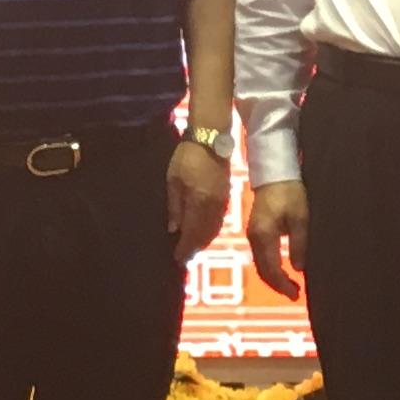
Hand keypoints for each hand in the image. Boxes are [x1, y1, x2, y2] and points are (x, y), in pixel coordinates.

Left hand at [164, 138, 228, 261]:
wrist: (211, 140)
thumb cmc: (187, 158)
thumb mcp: (173, 181)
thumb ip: (174, 207)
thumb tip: (173, 229)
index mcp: (199, 204)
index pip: (192, 234)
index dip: (185, 249)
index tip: (176, 259)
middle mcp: (214, 208)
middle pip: (205, 236)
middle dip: (194, 248)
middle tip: (183, 256)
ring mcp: (222, 203)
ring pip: (214, 230)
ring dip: (203, 241)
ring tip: (191, 247)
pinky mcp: (226, 197)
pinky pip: (219, 221)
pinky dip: (210, 231)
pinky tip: (203, 231)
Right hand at [243, 179, 309, 304]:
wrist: (274, 173)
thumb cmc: (290, 192)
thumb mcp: (300, 217)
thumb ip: (299, 243)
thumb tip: (298, 268)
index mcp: (264, 236)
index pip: (270, 269)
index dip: (282, 284)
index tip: (296, 294)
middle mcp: (254, 238)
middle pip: (262, 270)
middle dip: (277, 285)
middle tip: (295, 294)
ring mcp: (252, 234)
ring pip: (260, 264)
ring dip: (273, 277)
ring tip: (290, 285)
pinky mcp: (255, 230)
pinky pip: (260, 255)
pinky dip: (270, 267)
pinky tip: (282, 270)